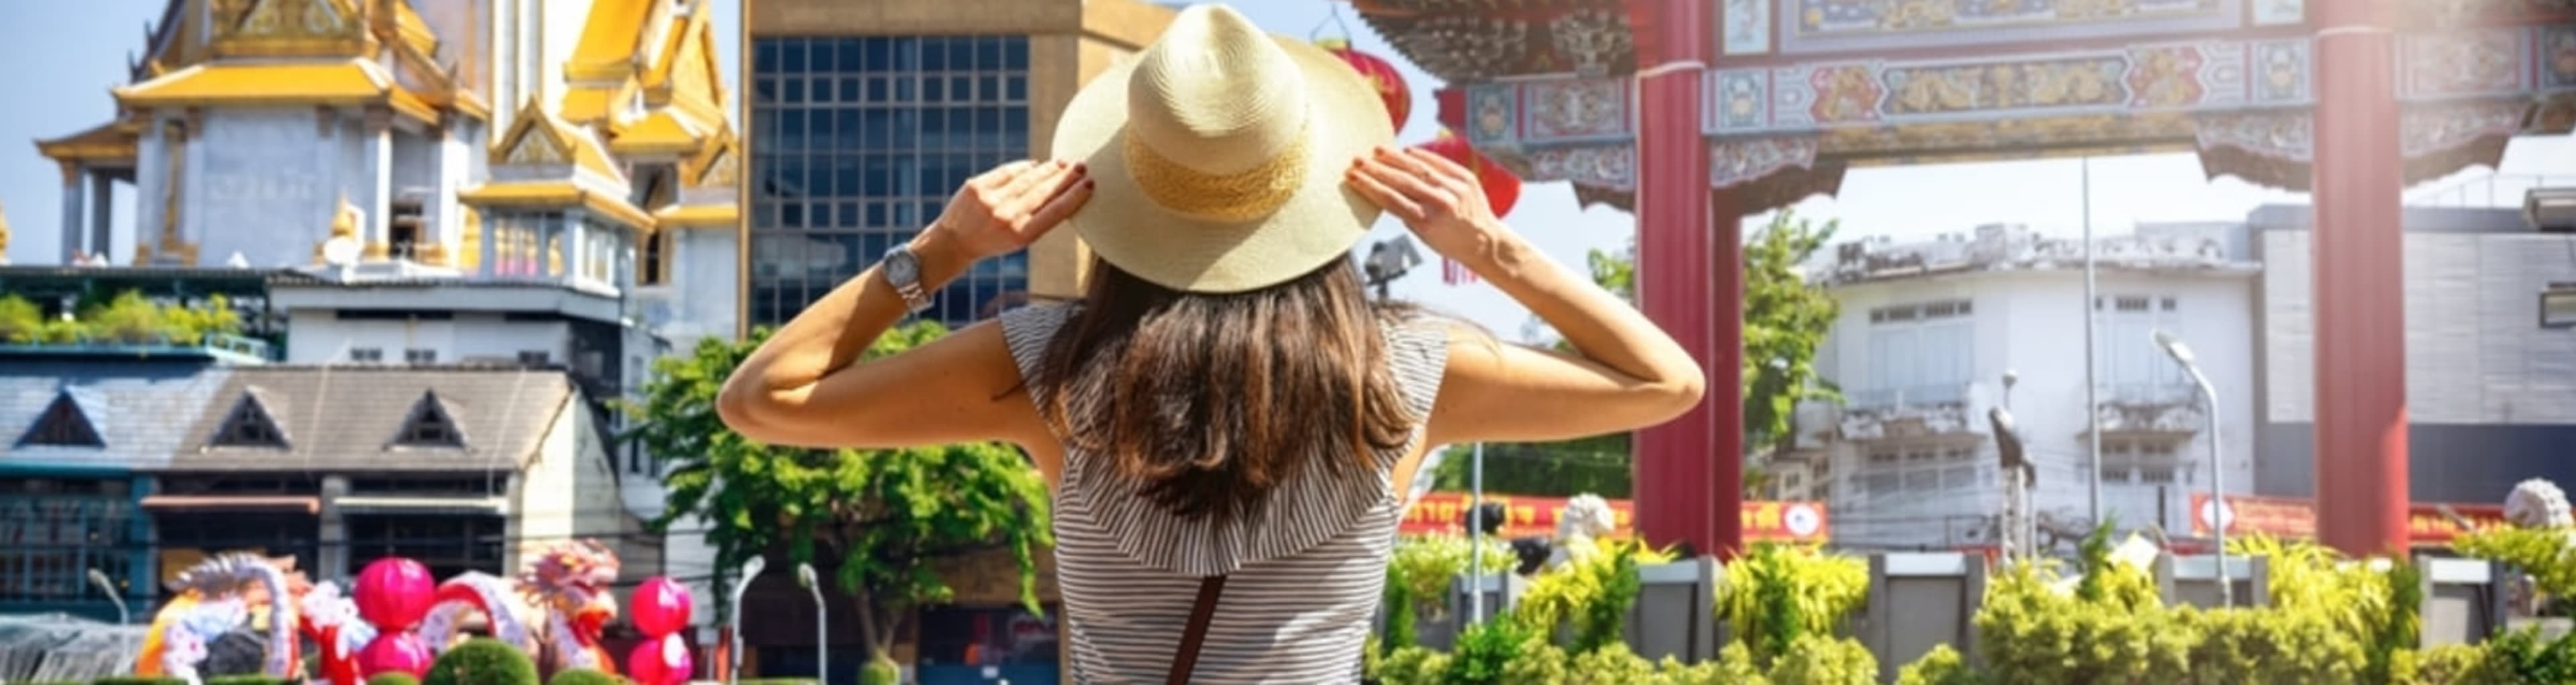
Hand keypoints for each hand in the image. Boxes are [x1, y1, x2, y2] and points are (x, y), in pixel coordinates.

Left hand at [928, 159, 1092, 260]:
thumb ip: (1039, 217)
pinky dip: (1023, 167)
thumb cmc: (993, 240)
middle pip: (1044, 192)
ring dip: (1048, 169)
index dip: (1074, 196)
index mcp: (1021, 235)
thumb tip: (1060, 187)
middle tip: (1082, 166)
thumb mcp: (1019, 239)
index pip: (1055, 212)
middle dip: (1065, 177)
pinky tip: (1035, 164)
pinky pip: (1007, 171)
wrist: (953, 242)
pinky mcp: (977, 186)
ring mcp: (991, 200)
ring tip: (1063, 162)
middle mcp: (1007, 217)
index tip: (1089, 183)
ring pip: (1027, 178)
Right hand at [1345, 146, 1512, 265]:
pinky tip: (1405, 151)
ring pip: (1418, 168)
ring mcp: (1455, 188)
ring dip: (1394, 158)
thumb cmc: (1448, 241)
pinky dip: (1422, 155)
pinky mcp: (1466, 178)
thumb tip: (1383, 187)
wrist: (1485, 241)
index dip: (1369, 186)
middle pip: (1400, 181)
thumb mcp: (1422, 235)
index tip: (1352, 177)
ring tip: (1376, 151)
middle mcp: (1441, 203)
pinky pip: (1439, 162)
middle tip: (1357, 161)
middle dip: (1376, 170)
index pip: (1390, 199)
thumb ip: (1404, 211)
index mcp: (1426, 221)